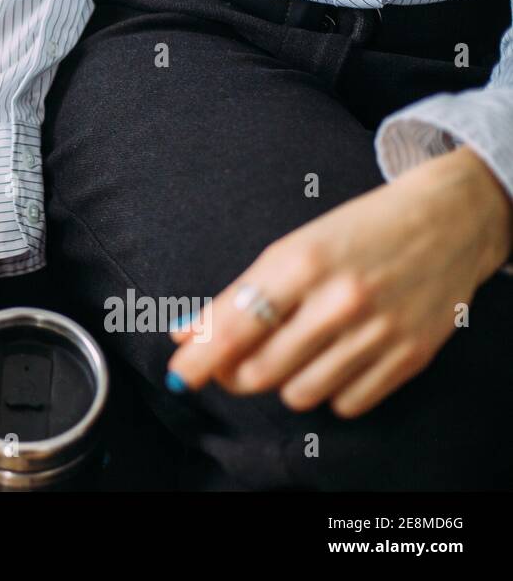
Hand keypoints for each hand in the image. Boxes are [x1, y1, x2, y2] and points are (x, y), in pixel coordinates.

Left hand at [168, 146, 512, 416]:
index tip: (179, 375)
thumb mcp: (292, 249)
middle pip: (260, 371)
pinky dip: (330, 391)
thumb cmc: (357, 232)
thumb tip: (185, 334)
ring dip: (285, 383)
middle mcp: (339, 300)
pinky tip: (334, 361)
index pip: (234, 326)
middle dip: (235, 375)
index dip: (199, 358)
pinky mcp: (409, 356)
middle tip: (233, 364)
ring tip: (294, 354)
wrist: (446, 221)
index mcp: (300, 263)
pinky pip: (346, 403)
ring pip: (300, 394)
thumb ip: (238, 296)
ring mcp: (378, 331)